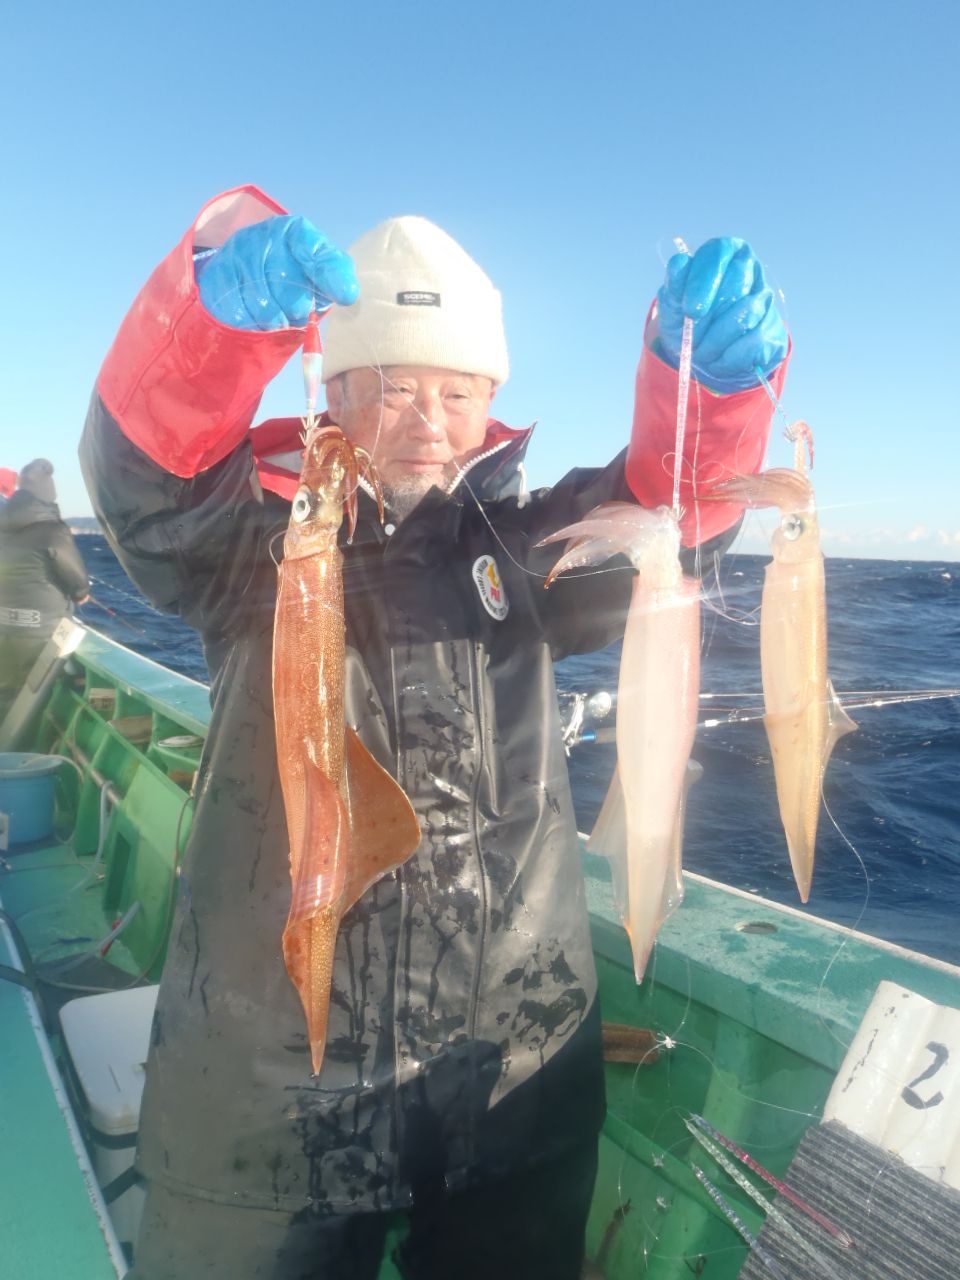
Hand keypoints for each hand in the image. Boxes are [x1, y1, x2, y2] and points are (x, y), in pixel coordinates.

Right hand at [196, 215, 358, 329]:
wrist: (242, 276)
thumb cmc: (291, 275)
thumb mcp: (318, 271)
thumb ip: (337, 276)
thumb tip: (349, 294)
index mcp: (294, 231)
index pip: (313, 249)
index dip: (329, 275)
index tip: (345, 297)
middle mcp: (263, 236)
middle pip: (289, 285)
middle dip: (298, 307)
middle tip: (298, 310)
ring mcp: (237, 254)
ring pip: (265, 305)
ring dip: (276, 320)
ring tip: (279, 316)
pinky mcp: (218, 277)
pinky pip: (242, 314)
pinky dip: (253, 324)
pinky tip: (257, 317)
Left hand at [654, 237, 787, 392]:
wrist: (704, 356)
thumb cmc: (687, 321)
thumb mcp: (673, 305)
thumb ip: (674, 285)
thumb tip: (678, 262)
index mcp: (723, 253)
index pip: (718, 252)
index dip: (703, 280)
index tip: (689, 309)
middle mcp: (748, 268)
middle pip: (734, 282)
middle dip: (707, 317)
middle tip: (690, 335)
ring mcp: (764, 297)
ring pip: (744, 315)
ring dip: (715, 341)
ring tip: (701, 351)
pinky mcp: (772, 328)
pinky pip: (751, 342)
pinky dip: (728, 357)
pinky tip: (718, 359)